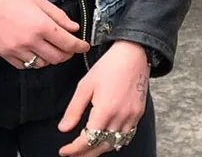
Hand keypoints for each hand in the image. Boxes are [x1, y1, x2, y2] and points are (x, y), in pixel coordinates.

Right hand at [0, 0, 89, 69]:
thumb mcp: (38, 0)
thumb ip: (58, 15)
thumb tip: (74, 28)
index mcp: (41, 25)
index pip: (67, 43)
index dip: (79, 46)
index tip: (84, 46)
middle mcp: (31, 41)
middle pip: (57, 58)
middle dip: (67, 54)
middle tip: (69, 47)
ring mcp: (18, 50)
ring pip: (43, 64)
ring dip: (50, 59)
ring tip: (50, 48)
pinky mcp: (7, 56)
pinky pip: (26, 66)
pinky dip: (34, 62)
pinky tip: (34, 52)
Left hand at [57, 40, 149, 155]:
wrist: (132, 55)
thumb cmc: (108, 66)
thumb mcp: (85, 84)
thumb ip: (74, 109)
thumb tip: (63, 128)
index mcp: (105, 110)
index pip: (88, 140)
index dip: (74, 149)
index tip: (64, 151)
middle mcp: (120, 118)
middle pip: (101, 147)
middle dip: (85, 154)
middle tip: (72, 154)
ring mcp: (131, 118)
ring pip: (114, 144)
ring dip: (99, 149)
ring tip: (85, 149)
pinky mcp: (138, 115)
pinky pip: (125, 136)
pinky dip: (113, 142)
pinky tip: (105, 139)